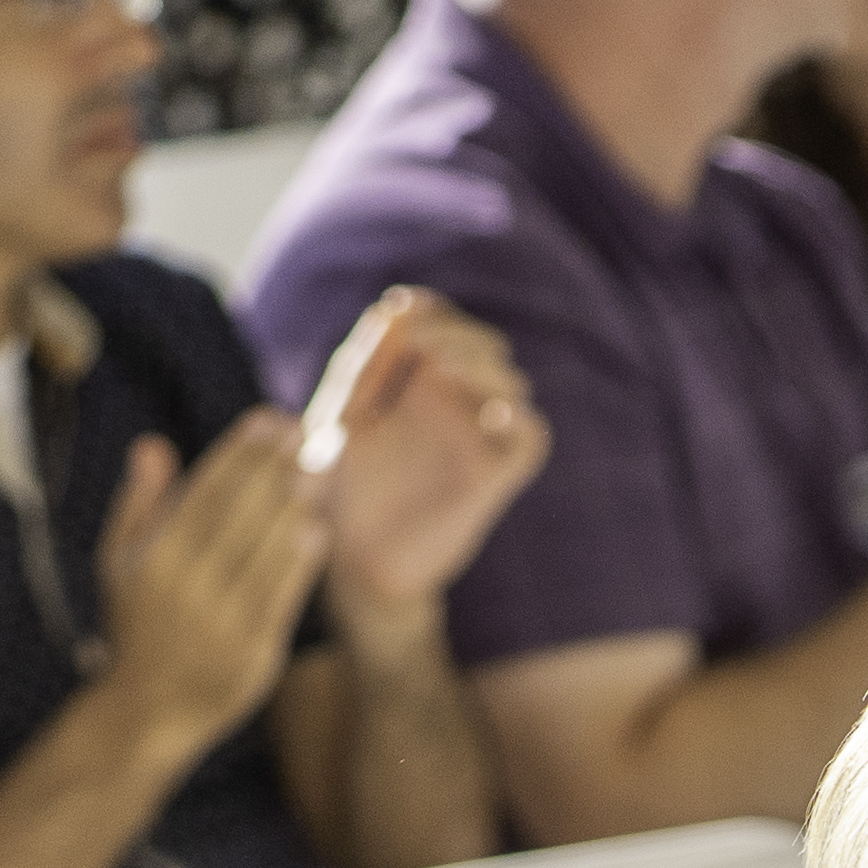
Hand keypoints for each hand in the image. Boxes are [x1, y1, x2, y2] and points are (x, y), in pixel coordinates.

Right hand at [97, 407, 328, 760]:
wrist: (147, 711)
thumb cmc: (136, 626)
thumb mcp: (120, 563)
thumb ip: (138, 503)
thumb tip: (153, 444)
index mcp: (154, 557)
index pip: (204, 492)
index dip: (239, 453)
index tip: (268, 420)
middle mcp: (186, 586)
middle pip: (238, 514)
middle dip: (272, 467)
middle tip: (304, 430)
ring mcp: (221, 621)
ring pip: (263, 551)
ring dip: (292, 504)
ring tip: (317, 466)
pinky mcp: (253, 653)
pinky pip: (281, 598)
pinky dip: (299, 562)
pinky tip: (316, 527)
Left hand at [300, 289, 548, 618]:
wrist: (355, 557)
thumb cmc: (338, 488)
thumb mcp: (336, 420)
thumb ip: (358, 368)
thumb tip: (390, 312)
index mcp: (415, 378)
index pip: (440, 321)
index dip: (428, 310)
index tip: (401, 313)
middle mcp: (454, 400)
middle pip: (481, 341)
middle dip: (456, 331)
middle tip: (422, 341)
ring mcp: (478, 436)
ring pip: (510, 380)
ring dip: (482, 364)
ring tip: (440, 367)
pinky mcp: (496, 475)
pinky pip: (531, 436)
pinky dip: (521, 419)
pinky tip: (492, 414)